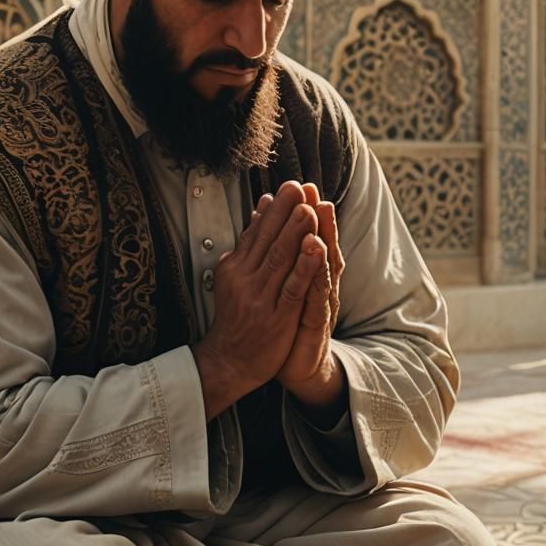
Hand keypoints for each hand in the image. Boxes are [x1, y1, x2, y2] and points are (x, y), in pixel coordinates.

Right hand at [192, 181, 324, 418]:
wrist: (229, 360)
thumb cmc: (236, 316)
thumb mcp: (235, 276)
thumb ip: (250, 243)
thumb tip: (262, 207)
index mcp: (236, 266)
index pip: (257, 231)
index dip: (275, 209)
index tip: (290, 186)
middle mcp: (245, 278)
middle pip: (268, 240)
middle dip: (286, 212)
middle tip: (300, 187)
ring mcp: (261, 297)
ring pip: (280, 260)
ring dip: (295, 233)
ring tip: (308, 209)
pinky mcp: (277, 317)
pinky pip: (293, 288)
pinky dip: (305, 268)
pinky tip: (317, 250)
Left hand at [277, 182, 345, 409]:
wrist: (294, 366)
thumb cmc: (286, 323)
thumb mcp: (283, 287)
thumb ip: (283, 256)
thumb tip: (269, 221)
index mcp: (309, 274)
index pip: (311, 239)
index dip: (308, 213)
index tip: (303, 187)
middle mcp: (319, 284)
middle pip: (321, 247)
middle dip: (317, 218)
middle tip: (313, 192)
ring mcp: (321, 303)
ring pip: (324, 267)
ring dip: (323, 238)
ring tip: (319, 213)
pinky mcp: (318, 323)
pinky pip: (319, 295)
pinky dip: (318, 274)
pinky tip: (318, 254)